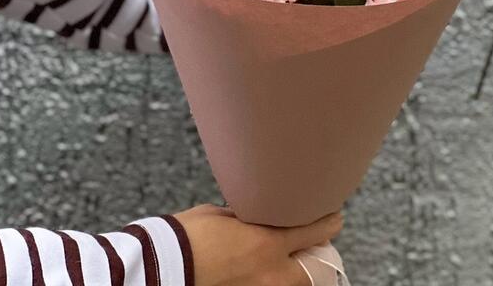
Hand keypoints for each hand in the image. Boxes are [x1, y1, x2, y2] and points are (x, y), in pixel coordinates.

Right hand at [175, 204, 342, 285]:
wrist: (157, 267)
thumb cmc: (187, 235)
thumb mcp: (223, 215)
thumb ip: (248, 217)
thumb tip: (258, 213)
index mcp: (267, 243)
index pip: (315, 232)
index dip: (329, 223)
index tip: (334, 216)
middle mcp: (269, 274)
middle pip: (310, 271)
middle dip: (314, 257)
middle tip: (314, 244)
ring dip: (293, 274)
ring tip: (291, 261)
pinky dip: (273, 282)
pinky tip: (268, 272)